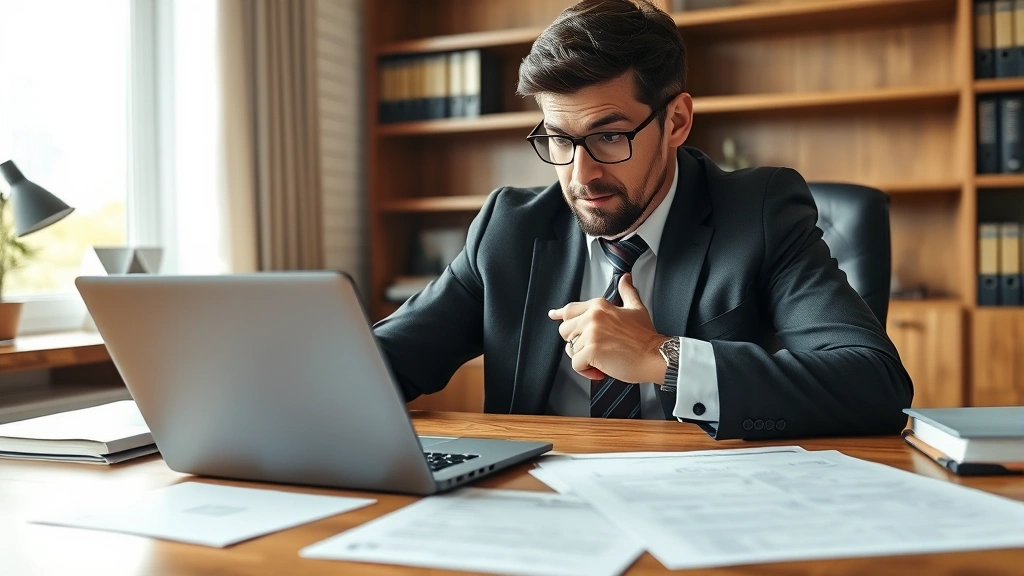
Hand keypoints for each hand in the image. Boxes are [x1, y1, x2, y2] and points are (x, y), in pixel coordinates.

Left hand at [548, 273, 667, 382]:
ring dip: (584, 359)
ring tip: (602, 359)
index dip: (560, 314)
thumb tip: (626, 278)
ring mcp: (591, 333)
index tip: (553, 315)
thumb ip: (627, 291)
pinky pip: (576, 365)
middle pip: (565, 331)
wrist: (655, 355)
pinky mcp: (591, 351)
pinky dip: (587, 371)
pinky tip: (601, 370)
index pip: (570, 309)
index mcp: (599, 306)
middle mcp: (592, 317)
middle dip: (576, 343)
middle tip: (594, 349)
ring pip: (571, 350)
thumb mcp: (636, 308)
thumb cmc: (646, 337)